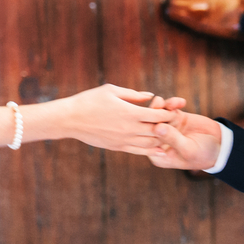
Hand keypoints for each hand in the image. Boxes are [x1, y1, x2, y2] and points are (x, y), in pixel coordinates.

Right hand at [63, 84, 184, 155]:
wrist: (70, 119)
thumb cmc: (90, 100)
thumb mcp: (111, 91)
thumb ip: (133, 95)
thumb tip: (150, 96)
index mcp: (130, 112)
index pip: (158, 115)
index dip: (168, 113)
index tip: (171, 109)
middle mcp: (129, 128)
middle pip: (158, 131)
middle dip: (168, 127)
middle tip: (173, 123)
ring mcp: (124, 140)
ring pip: (151, 144)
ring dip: (162, 139)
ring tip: (167, 134)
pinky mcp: (118, 147)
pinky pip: (140, 152)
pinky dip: (152, 151)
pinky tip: (159, 149)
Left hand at [145, 105, 222, 170]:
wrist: (221, 147)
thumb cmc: (203, 155)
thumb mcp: (188, 150)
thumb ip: (173, 139)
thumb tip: (157, 128)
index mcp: (158, 154)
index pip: (145, 141)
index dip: (144, 129)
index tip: (149, 120)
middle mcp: (160, 141)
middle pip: (149, 125)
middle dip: (152, 113)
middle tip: (158, 103)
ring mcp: (168, 128)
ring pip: (158, 114)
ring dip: (161, 106)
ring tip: (167, 102)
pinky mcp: (176, 118)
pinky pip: (170, 108)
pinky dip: (173, 103)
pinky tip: (181, 102)